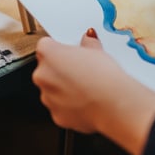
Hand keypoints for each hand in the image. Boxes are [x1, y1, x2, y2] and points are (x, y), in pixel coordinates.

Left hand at [33, 30, 154, 154]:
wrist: (113, 104)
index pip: (46, 45)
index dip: (59, 49)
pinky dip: (70, 105)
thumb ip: (87, 43)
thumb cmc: (103, 77)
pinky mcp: (56, 115)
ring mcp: (47, 97)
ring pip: (52, 89)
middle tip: (81, 70)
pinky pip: (60, 107)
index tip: (70, 53)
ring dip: (64, 88)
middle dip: (60, 70)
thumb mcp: (97, 51)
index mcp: (48, 54)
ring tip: (86, 87)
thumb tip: (88, 40)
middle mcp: (42, 75)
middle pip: (47, 68)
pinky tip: (86, 101)